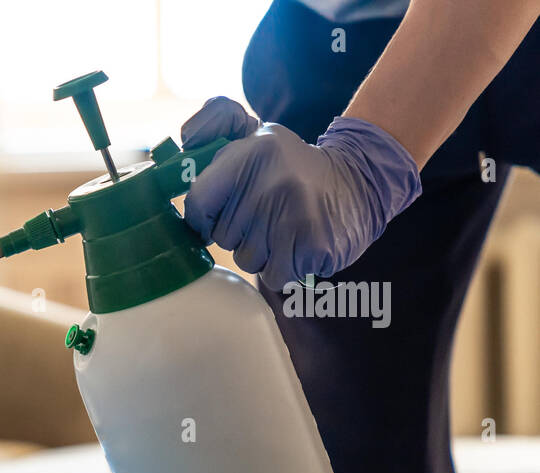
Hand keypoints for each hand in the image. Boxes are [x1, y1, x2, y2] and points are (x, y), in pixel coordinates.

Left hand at [180, 97, 422, 290]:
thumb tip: (184, 139)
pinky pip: (274, 276)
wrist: (361, 179)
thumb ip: (216, 123)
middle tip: (268, 212)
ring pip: (247, 260)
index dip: (204, 216)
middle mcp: (269, 184)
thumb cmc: (292, 164)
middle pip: (223, 237)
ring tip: (285, 226)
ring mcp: (292, 218)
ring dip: (262, 251)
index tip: (220, 211)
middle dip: (240, 231)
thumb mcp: (256, 133)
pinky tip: (299, 243)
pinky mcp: (312, 248)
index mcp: (250, 153)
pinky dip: (284, 266)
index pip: (197, 204)